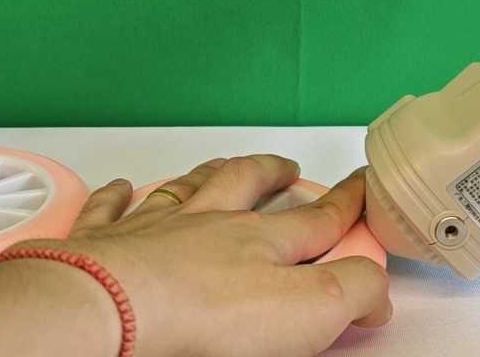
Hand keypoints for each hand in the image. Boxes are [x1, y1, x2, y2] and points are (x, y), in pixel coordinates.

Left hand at [18, 156, 390, 356]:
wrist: (108, 310)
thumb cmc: (202, 315)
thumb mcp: (306, 312)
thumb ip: (350, 292)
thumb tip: (375, 289)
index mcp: (258, 242)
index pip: (315, 219)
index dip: (345, 203)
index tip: (361, 186)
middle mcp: (208, 224)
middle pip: (247, 186)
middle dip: (273, 174)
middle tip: (288, 168)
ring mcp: (153, 229)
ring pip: (188, 187)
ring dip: (211, 173)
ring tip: (226, 164)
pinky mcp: (103, 246)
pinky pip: (111, 210)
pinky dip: (118, 197)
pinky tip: (122, 187)